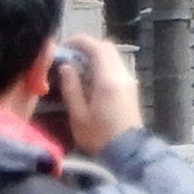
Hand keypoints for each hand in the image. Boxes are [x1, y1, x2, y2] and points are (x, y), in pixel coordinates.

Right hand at [50, 36, 138, 155]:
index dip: (79, 41)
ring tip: (73, 67)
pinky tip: (87, 78)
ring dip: (94, 56)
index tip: (63, 46)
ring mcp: (129, 81)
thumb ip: (71, 87)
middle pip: (107, 48)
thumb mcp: (78, 114)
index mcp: (109, 80)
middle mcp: (123, 76)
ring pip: (113, 57)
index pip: (98, 48)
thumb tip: (66, 67)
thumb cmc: (99, 136)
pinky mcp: (130, 88)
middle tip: (66, 56)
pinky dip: (101, 66)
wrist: (127, 151)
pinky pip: (115, 68)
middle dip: (86, 47)